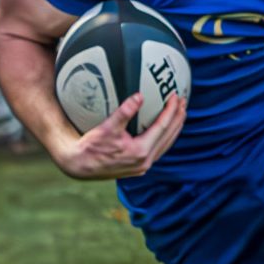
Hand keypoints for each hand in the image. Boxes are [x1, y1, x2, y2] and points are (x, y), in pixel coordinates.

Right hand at [47, 93, 184, 180]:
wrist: (79, 166)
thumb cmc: (91, 147)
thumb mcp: (107, 128)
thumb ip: (124, 112)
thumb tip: (139, 96)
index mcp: (140, 151)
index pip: (163, 127)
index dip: (171, 110)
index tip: (176, 96)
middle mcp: (145, 161)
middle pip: (168, 136)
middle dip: (178, 118)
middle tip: (184, 102)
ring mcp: (142, 166)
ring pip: (165, 145)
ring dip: (174, 129)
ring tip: (179, 114)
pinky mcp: (138, 167)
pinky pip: (158, 150)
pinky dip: (164, 138)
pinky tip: (164, 130)